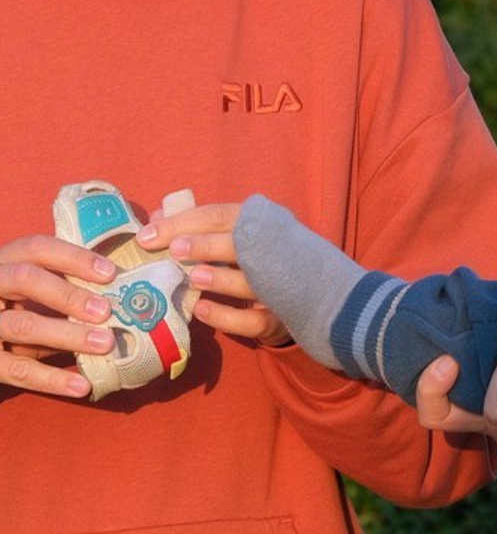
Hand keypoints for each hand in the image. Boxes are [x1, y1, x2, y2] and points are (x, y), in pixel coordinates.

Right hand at [0, 233, 118, 397]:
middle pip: (27, 279)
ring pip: (23, 325)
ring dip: (68, 335)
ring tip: (105, 344)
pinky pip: (16, 370)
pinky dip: (51, 379)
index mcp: (6, 261)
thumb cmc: (13, 308)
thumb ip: (60, 288)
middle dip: (69, 294)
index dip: (75, 258)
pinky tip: (82, 386)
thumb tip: (117, 298)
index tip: (110, 273)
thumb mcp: (28, 292)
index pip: (38, 248)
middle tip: (106, 310)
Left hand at [137, 202, 289, 346]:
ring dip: (220, 278)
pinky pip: (253, 319)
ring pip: (250, 281)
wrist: (309, 295)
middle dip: (206, 244)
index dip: (184, 221)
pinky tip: (201, 310)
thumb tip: (158, 216)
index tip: (149, 233)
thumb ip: (197, 227)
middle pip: (242, 242)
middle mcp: (274, 249)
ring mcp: (278, 285)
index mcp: (260, 224)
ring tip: (194, 277)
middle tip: (174, 249)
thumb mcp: (233, 239)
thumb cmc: (257, 261)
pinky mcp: (278, 317)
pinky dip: (226, 315)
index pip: (221, 215)